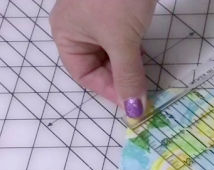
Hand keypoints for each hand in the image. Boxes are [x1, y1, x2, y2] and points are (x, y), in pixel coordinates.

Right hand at [50, 0, 156, 118]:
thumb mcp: (123, 41)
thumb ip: (129, 77)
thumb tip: (134, 111)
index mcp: (66, 33)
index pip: (84, 75)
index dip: (108, 91)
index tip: (132, 103)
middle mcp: (78, 27)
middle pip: (98, 67)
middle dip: (120, 81)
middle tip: (143, 96)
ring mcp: (98, 19)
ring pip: (113, 55)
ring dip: (129, 69)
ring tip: (147, 82)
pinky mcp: (118, 13)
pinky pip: (123, 42)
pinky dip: (134, 54)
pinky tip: (147, 62)